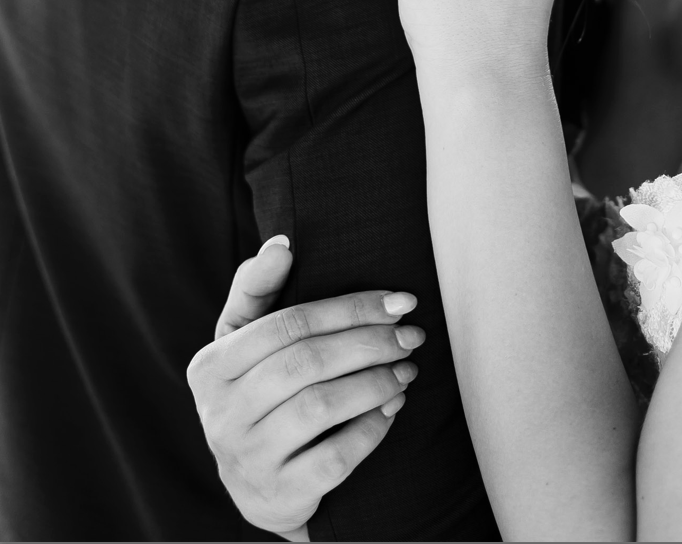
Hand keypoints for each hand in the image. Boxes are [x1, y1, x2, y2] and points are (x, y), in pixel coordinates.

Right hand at [186, 238, 423, 540]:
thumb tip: (281, 243)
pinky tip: (393, 409)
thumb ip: (257, 292)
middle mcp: (219, 414)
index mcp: (211, 367)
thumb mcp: (246, 346)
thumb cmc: (262, 397)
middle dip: (370, 343)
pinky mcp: (278, 495)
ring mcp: (245, 458)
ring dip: (376, 382)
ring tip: (408, 370)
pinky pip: (335, 457)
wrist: (262, 487)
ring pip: (319, 408)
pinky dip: (372, 429)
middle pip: (305, 363)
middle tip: (413, 336)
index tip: (402, 300)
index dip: (350, 308)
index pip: (286, 324)